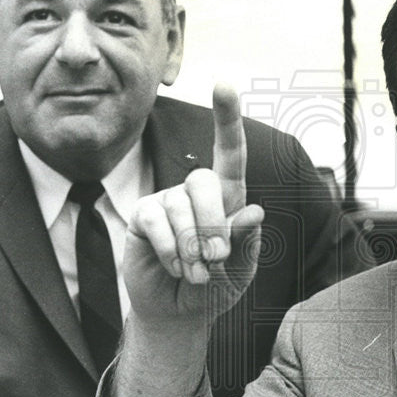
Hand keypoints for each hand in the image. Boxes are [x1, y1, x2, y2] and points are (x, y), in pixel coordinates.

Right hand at [124, 84, 263, 324]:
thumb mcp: (241, 269)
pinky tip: (175, 267)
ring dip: (192, 247)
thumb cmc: (217, 286)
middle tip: (215, 259)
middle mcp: (195, 191)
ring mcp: (166, 201)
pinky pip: (155, 221)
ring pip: (179, 206)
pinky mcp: (143, 216)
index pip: (230, 153)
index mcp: (228, 197)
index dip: (227, 119)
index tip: (225, 85)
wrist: (180, 311)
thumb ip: (248, 242)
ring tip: (197, 273)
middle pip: (204, 181)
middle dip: (212, 224)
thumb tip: (254, 211)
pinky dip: (171, 250)